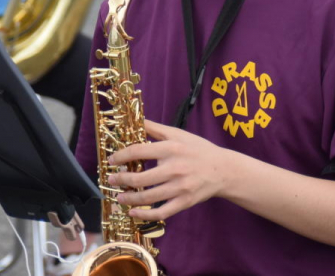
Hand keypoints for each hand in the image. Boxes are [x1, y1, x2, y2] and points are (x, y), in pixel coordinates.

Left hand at [107, 119, 229, 221]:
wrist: (223, 170)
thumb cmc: (198, 150)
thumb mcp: (178, 134)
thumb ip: (156, 128)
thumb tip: (136, 119)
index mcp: (171, 148)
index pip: (139, 151)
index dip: (121, 156)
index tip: (112, 160)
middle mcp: (174, 168)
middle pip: (141, 178)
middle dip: (121, 180)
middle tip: (111, 180)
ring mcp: (180, 187)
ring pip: (148, 197)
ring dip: (129, 198)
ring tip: (119, 197)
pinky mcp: (184, 202)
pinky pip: (161, 212)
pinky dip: (145, 215)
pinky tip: (133, 212)